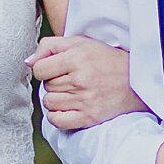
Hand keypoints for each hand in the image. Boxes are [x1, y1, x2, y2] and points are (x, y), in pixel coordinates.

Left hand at [30, 35, 148, 129]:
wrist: (136, 81)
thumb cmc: (105, 59)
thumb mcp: (79, 43)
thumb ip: (49, 46)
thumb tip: (28, 63)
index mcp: (76, 58)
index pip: (39, 70)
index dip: (45, 69)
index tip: (57, 69)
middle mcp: (80, 80)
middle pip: (45, 87)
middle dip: (53, 83)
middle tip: (71, 80)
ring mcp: (84, 101)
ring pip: (49, 103)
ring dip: (56, 99)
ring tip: (71, 92)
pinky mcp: (89, 117)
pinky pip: (57, 120)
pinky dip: (57, 116)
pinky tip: (67, 107)